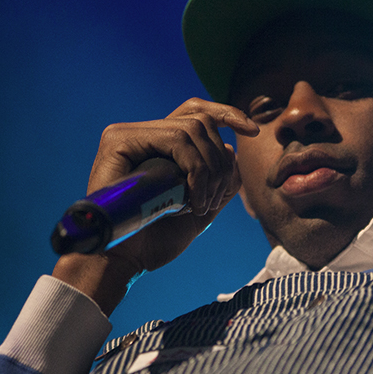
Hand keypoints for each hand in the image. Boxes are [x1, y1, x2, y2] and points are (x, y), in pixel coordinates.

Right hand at [52, 98, 258, 314]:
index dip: (227, 114)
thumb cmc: (156, 240)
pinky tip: (189, 201)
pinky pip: (174, 139)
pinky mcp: (119, 140)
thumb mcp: (201, 208)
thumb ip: (219, 180)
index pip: (195, 112)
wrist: (125, 261)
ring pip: (191, 129)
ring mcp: (128, 135)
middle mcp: (142, 135)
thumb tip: (231, 149)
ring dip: (208, 170)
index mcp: (158, 147)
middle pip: (200, 121)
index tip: (253, 131)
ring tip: (200, 206)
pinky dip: (194, 170)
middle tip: (212, 200)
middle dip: (219, 161)